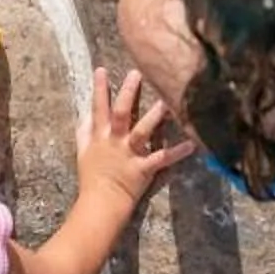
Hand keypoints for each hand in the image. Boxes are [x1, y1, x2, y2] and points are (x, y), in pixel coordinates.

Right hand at [77, 67, 196, 210]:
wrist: (101, 203)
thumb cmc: (92, 178)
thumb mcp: (83, 151)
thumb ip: (85, 132)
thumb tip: (86, 115)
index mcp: (99, 137)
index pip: (98, 108)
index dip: (99, 89)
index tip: (102, 69)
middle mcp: (114, 142)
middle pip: (120, 113)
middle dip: (127, 93)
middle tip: (137, 73)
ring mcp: (129, 154)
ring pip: (142, 131)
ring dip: (155, 116)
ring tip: (167, 101)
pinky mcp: (142, 169)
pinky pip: (161, 158)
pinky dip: (177, 152)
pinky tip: (191, 144)